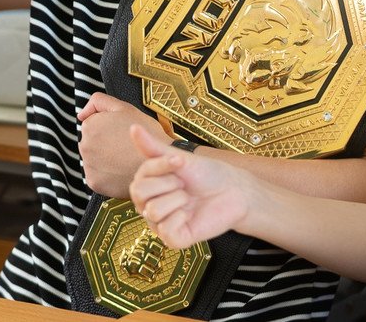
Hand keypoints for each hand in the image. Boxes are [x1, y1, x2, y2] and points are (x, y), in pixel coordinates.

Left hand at [77, 92, 168, 197]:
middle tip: (123, 145)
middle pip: (91, 142)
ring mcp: (88, 165)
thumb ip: (99, 101)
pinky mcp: (94, 182)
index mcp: (90, 126)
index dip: (108, 126)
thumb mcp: (125, 107)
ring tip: (123, 157)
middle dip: (104, 143)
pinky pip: (96, 176)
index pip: (92, 124)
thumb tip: (82, 114)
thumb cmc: (145, 134)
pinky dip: (106, 174)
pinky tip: (120, 169)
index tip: (120, 131)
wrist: (159, 162)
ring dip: (104, 158)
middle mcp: (84, 146)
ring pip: (93, 159)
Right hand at [128, 124, 250, 248]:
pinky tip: (189, 215)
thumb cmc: (207, 174)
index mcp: (148, 186)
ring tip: (189, 199)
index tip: (180, 162)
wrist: (233, 191)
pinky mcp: (174, 239)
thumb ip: (153, 147)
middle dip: (168, 183)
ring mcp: (160, 224)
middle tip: (184, 184)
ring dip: (177, 200)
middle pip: (140, 194)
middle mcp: (149, 206)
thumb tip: (133, 127)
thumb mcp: (179, 158)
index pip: (139, 177)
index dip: (161, 167)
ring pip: (153, 211)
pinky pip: (166, 230)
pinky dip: (180, 218)